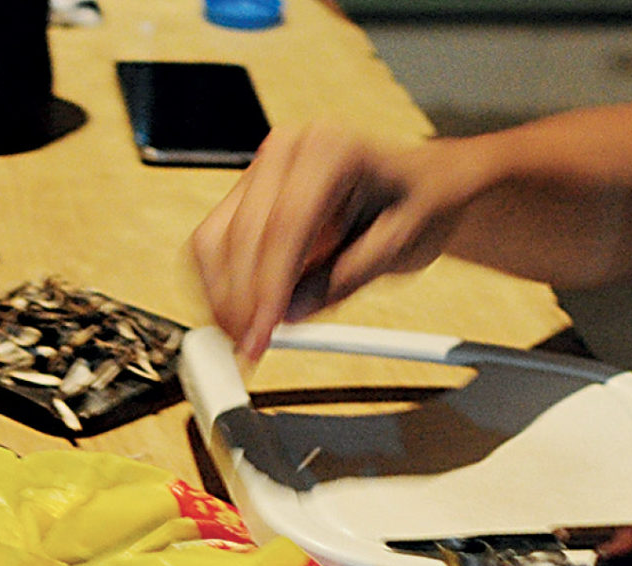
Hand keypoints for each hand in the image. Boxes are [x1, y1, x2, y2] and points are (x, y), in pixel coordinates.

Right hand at [189, 124, 476, 362]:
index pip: (284, 226)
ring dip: (221, 297)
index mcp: (331, 151)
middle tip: (248, 350)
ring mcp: (261, 169)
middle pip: (240, 233)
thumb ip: (345, 280)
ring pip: (214, 239)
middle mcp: (288, 150)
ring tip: (243, 339)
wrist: (418, 185)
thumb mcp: (400, 247)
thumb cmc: (417, 207)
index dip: (267, 289)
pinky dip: (220, 284)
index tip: (260, 337)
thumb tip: (288, 315)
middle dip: (238, 301)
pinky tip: (239, 315)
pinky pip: (214, 242)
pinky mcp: (246, 193)